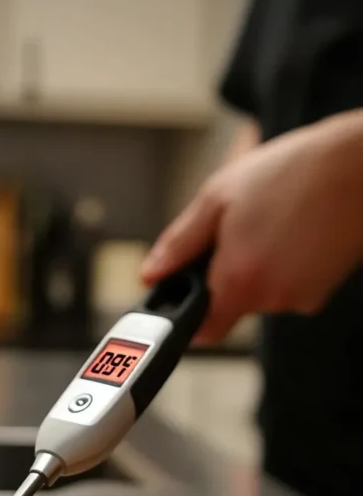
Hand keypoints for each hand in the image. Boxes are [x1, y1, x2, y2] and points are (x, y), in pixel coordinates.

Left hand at [142, 111, 362, 343]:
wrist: (360, 165)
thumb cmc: (294, 172)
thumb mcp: (219, 197)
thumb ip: (180, 243)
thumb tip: (152, 273)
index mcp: (240, 280)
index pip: (203, 330)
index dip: (188, 316)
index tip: (184, 294)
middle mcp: (272, 299)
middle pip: (232, 306)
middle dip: (227, 274)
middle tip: (236, 230)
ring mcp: (301, 298)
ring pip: (262, 294)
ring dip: (258, 266)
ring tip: (272, 221)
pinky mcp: (322, 291)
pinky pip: (288, 286)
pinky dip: (285, 265)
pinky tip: (293, 230)